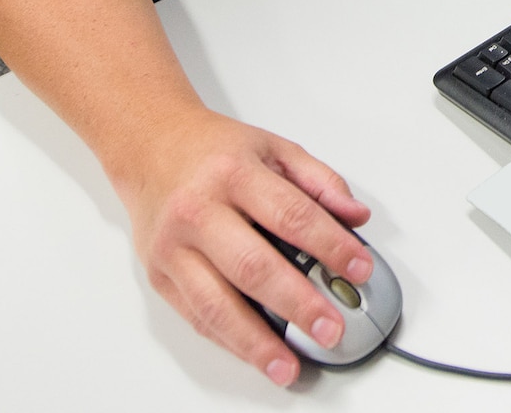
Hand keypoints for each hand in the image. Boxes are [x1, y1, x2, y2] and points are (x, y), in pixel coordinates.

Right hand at [111, 108, 374, 386]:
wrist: (151, 146)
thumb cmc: (214, 151)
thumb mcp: (274, 148)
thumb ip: (321, 182)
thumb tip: (356, 216)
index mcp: (234, 174)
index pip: (292, 215)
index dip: (331, 246)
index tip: (359, 270)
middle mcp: (198, 212)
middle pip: (253, 267)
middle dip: (297, 304)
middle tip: (330, 328)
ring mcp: (174, 248)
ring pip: (217, 305)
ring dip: (257, 342)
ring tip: (288, 364)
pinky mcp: (159, 275)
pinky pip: (197, 316)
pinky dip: (229, 340)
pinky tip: (255, 353)